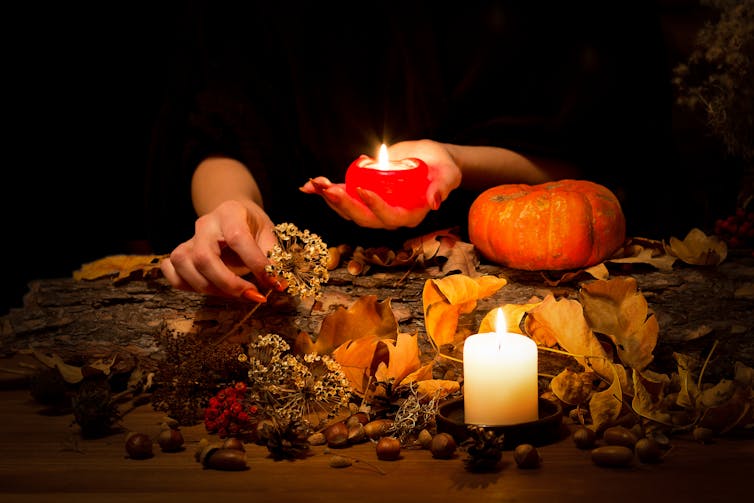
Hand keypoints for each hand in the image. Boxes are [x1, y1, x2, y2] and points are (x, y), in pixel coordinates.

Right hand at [160, 199, 280, 300]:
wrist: (234, 216)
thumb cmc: (252, 227)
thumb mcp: (268, 234)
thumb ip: (274, 256)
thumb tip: (278, 282)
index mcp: (230, 212)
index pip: (237, 238)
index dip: (255, 263)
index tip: (273, 282)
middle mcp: (205, 224)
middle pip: (204, 257)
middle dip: (230, 284)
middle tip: (254, 295)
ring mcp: (189, 239)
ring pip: (184, 265)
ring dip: (211, 288)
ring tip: (236, 294)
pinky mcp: (179, 253)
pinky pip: (171, 271)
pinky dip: (187, 286)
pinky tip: (212, 289)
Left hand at [299, 139, 460, 228]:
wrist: (429, 159)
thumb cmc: (442, 167)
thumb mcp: (447, 174)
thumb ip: (442, 186)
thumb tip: (435, 201)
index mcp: (408, 216)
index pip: (389, 216)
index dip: (375, 207)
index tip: (363, 189)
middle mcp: (388, 216)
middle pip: (362, 217)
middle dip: (343, 204)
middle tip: (328, 189)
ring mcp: (372, 207)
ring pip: (348, 210)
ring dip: (329, 198)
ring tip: (314, 184)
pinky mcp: (362, 195)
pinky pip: (342, 196)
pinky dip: (324, 192)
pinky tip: (307, 186)